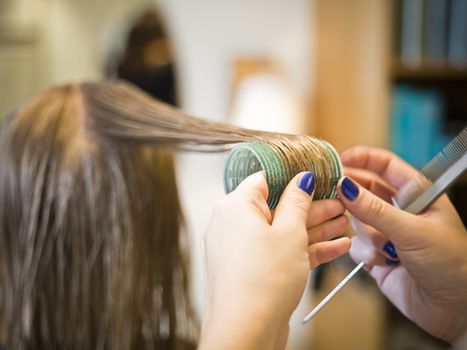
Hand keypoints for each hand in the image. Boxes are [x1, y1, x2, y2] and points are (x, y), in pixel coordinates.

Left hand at [199, 171, 349, 349]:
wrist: (246, 332)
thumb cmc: (261, 281)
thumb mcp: (289, 233)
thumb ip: (297, 202)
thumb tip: (301, 179)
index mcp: (235, 207)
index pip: (265, 179)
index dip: (293, 176)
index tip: (317, 176)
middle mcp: (233, 225)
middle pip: (277, 206)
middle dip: (312, 206)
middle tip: (338, 202)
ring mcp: (242, 249)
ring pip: (282, 231)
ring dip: (314, 228)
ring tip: (344, 222)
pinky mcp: (253, 269)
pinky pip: (280, 252)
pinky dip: (305, 249)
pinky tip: (336, 246)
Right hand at [338, 146, 466, 342]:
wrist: (456, 309)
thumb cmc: (451, 262)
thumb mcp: (412, 230)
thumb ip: (374, 209)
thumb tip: (344, 186)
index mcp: (416, 193)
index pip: (384, 165)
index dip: (361, 159)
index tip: (338, 162)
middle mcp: (399, 210)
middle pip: (364, 191)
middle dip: (352, 197)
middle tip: (335, 196)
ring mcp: (387, 233)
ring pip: (357, 221)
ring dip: (367, 233)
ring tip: (386, 246)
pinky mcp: (378, 256)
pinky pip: (357, 246)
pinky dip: (366, 254)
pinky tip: (384, 262)